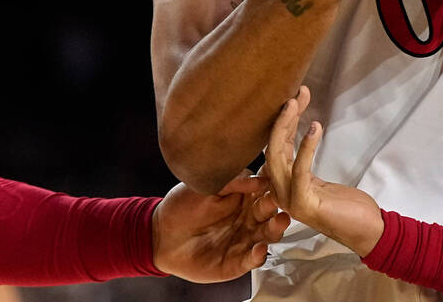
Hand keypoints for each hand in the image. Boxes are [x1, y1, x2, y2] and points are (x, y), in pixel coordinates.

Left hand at [150, 172, 289, 282]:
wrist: (159, 235)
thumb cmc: (182, 206)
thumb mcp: (206, 185)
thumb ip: (233, 181)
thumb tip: (260, 180)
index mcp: (246, 198)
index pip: (267, 190)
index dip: (276, 186)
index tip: (284, 181)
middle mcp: (249, 219)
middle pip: (271, 213)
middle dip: (278, 206)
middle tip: (279, 201)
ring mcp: (244, 241)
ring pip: (267, 236)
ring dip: (275, 229)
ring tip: (279, 221)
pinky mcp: (235, 263)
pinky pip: (251, 260)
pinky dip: (257, 256)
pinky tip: (259, 249)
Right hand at [264, 87, 384, 256]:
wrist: (366, 231)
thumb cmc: (346, 206)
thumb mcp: (321, 180)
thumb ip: (305, 161)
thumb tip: (302, 131)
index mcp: (283, 185)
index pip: (277, 147)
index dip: (285, 120)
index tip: (297, 96)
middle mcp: (281, 192)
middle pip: (273, 148)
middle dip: (283, 117)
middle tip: (296, 93)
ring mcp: (289, 200)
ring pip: (278, 157)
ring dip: (287, 126)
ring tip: (296, 102)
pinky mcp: (303, 204)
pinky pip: (299, 170)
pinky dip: (306, 146)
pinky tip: (315, 127)